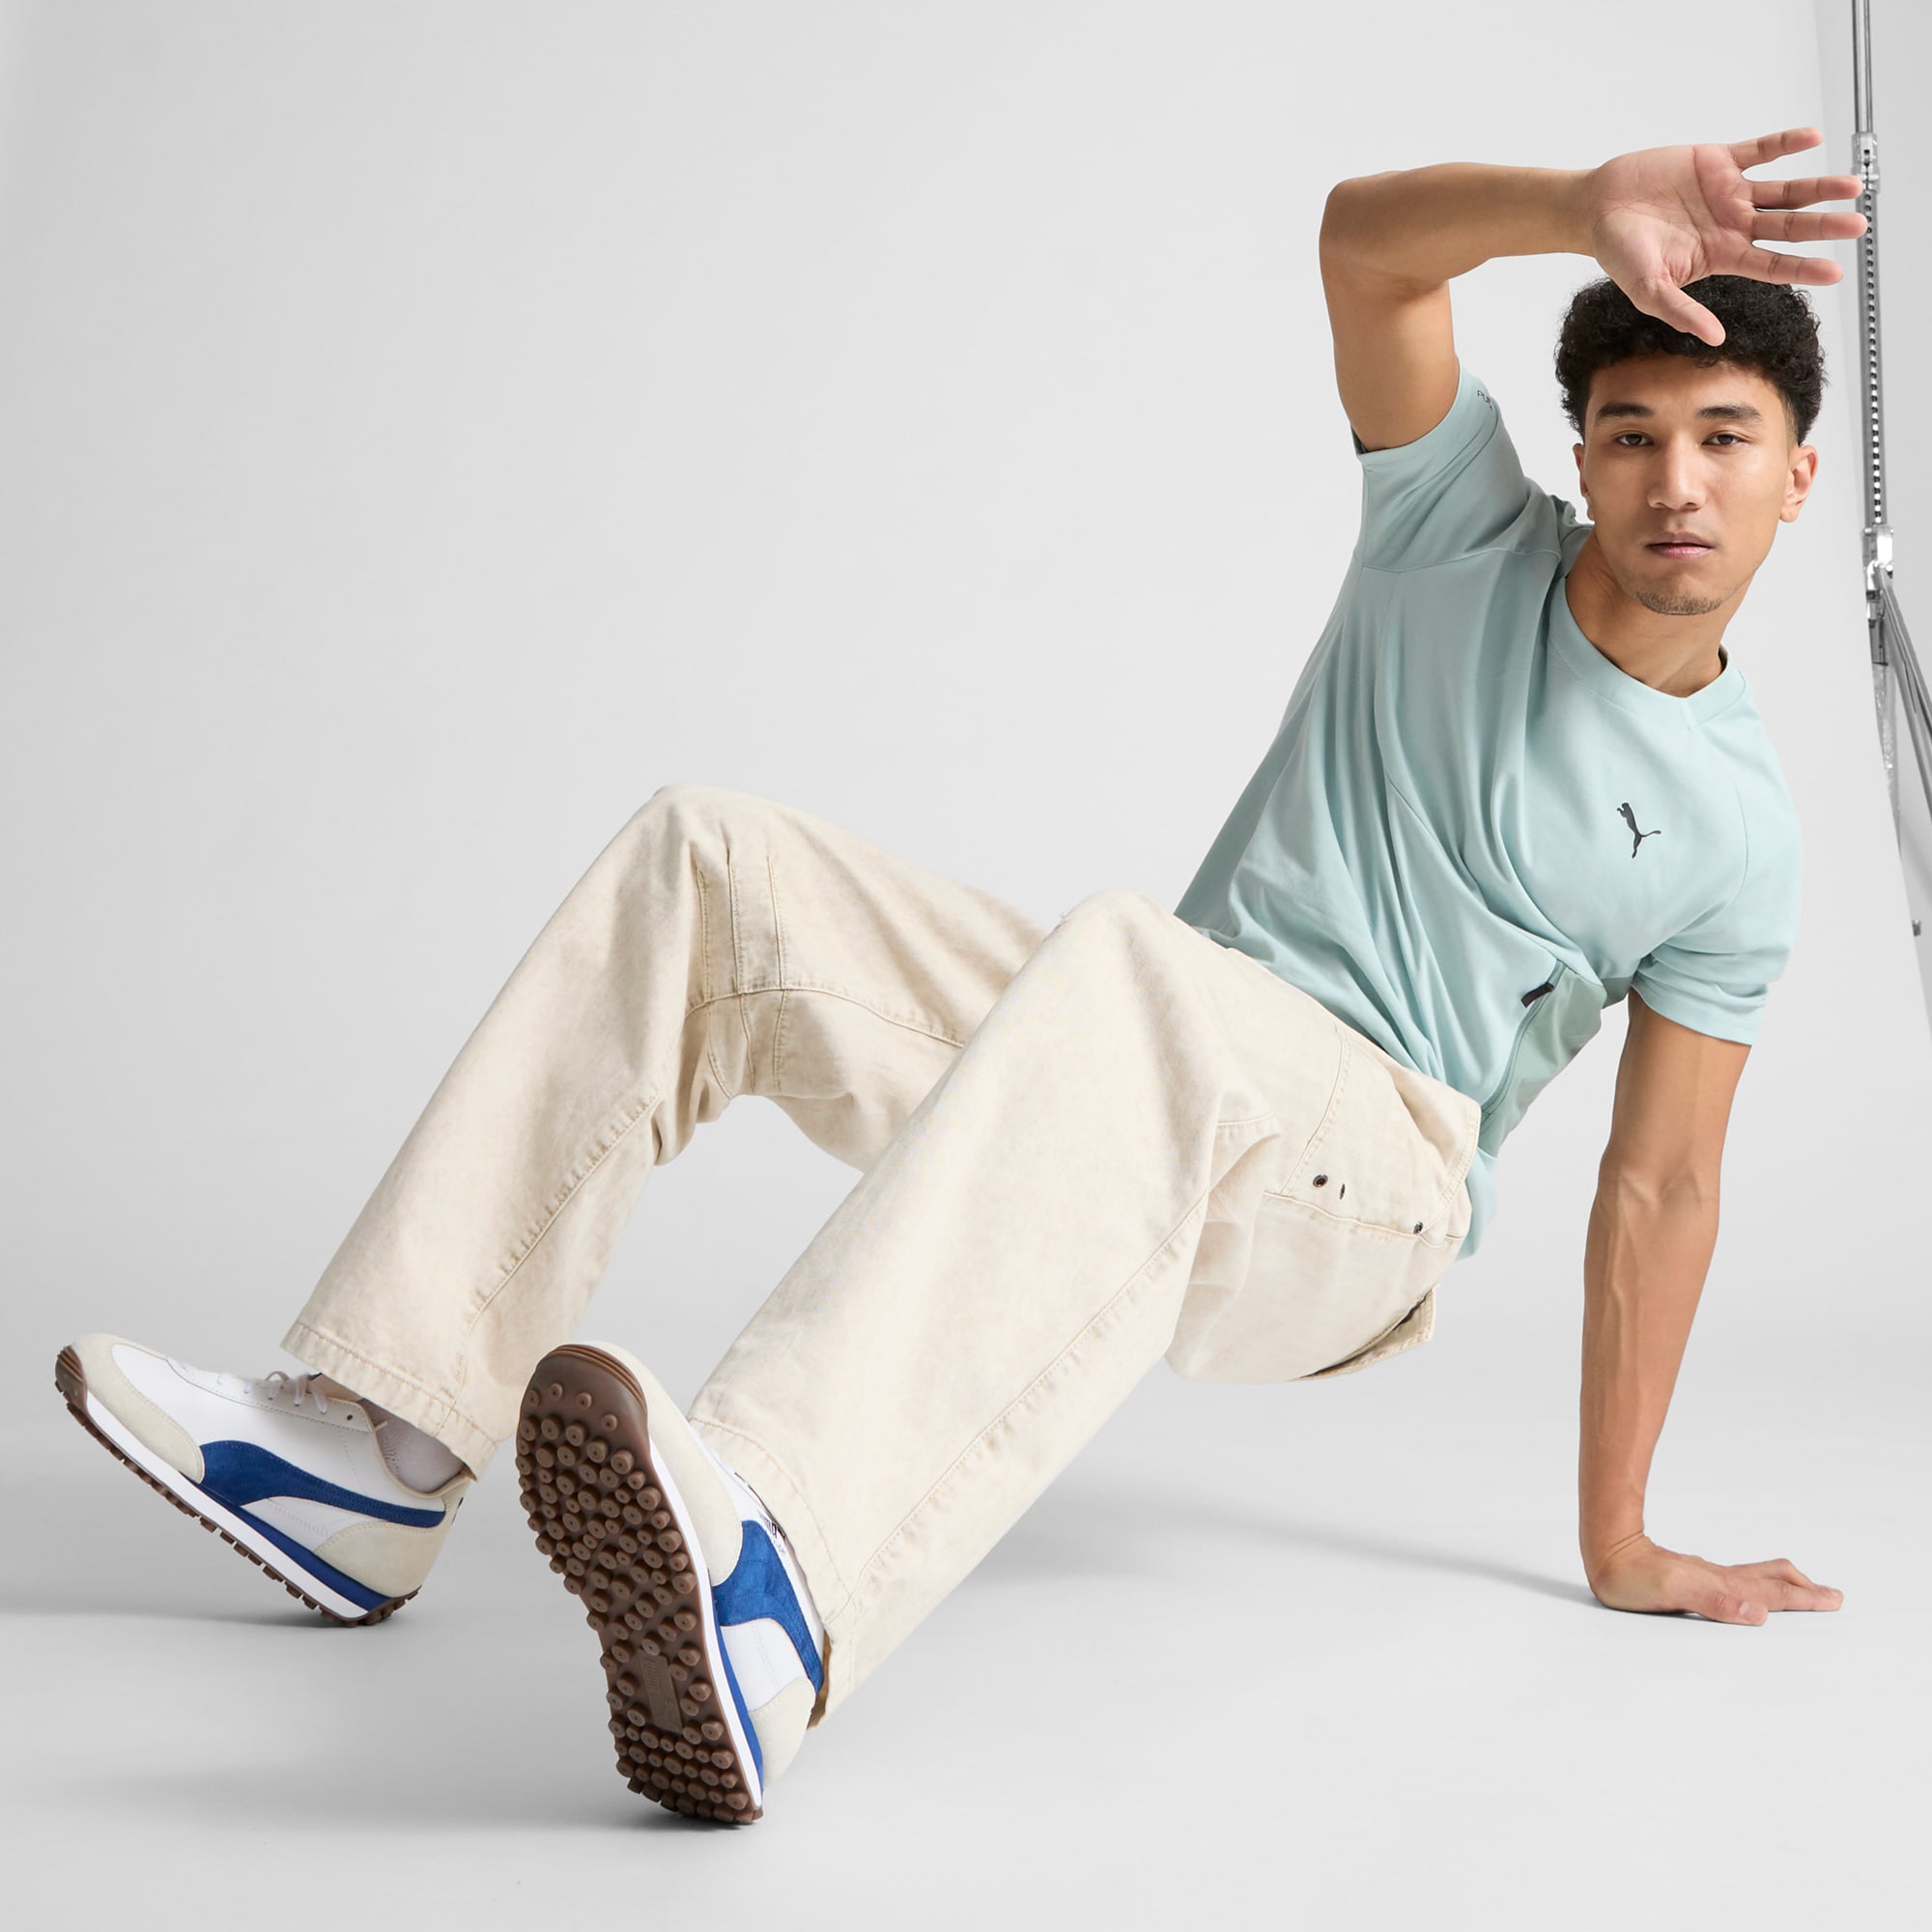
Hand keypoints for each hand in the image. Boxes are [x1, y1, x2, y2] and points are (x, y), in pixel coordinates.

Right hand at [1582, 125, 1865, 344]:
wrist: (1596, 209)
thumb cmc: (1617, 253)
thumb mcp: (1648, 291)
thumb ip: (1682, 312)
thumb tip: (1715, 338)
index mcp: (1720, 255)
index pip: (1772, 264)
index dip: (1804, 268)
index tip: (1835, 272)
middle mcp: (1731, 224)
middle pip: (1788, 226)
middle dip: (1823, 226)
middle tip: (1857, 225)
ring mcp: (1727, 191)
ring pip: (1783, 189)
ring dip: (1817, 187)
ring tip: (1851, 185)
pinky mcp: (1717, 160)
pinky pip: (1760, 150)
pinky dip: (1785, 143)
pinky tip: (1812, 138)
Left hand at [1587, 1531, 1843, 1624]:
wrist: (1605, 1553)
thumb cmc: (1634, 1577)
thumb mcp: (1672, 1593)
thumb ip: (1716, 1602)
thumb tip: (1760, 1613)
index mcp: (1722, 1584)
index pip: (1771, 1593)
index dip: (1803, 1599)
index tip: (1833, 1600)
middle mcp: (1718, 1579)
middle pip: (1771, 1581)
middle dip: (1803, 1590)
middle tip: (1833, 1595)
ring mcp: (1706, 1576)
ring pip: (1755, 1578)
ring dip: (1784, 1585)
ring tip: (1803, 1588)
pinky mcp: (1692, 1577)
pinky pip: (1735, 1581)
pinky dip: (1757, 1585)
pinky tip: (1750, 1590)